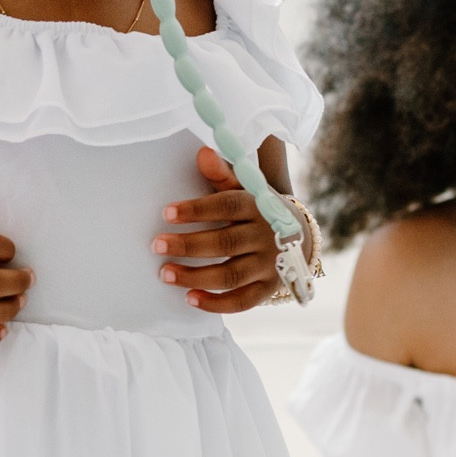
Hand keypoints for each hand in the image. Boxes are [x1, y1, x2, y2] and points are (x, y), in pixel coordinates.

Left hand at [151, 146, 282, 314]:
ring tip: (165, 273)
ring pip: (230, 276)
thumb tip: (202, 152)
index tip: (166, 213)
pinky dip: (215, 304)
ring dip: (194, 276)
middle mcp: (265, 236)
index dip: (196, 210)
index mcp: (258, 206)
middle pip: (224, 243)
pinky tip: (189, 298)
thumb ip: (221, 174)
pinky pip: (241, 302)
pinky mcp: (267, 289)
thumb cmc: (257, 209)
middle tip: (156, 245)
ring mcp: (268, 265)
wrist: (298, 236)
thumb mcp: (245, 188)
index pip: (226, 206)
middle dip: (188, 246)